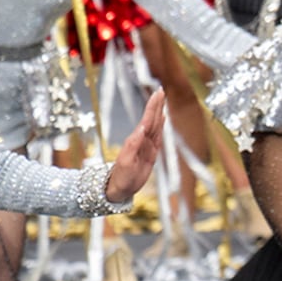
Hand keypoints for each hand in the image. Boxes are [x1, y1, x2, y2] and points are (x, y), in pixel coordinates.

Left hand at [102, 89, 168, 205]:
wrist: (119, 189)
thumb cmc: (121, 178)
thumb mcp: (126, 163)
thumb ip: (133, 145)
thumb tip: (142, 128)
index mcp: (136, 141)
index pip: (147, 120)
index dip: (152, 107)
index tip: (157, 94)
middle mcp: (141, 140)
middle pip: (151, 119)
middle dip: (156, 105)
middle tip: (161, 91)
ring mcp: (146, 146)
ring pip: (154, 125)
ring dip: (159, 112)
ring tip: (162, 100)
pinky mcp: (150, 152)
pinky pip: (157, 136)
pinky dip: (161, 126)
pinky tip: (162, 118)